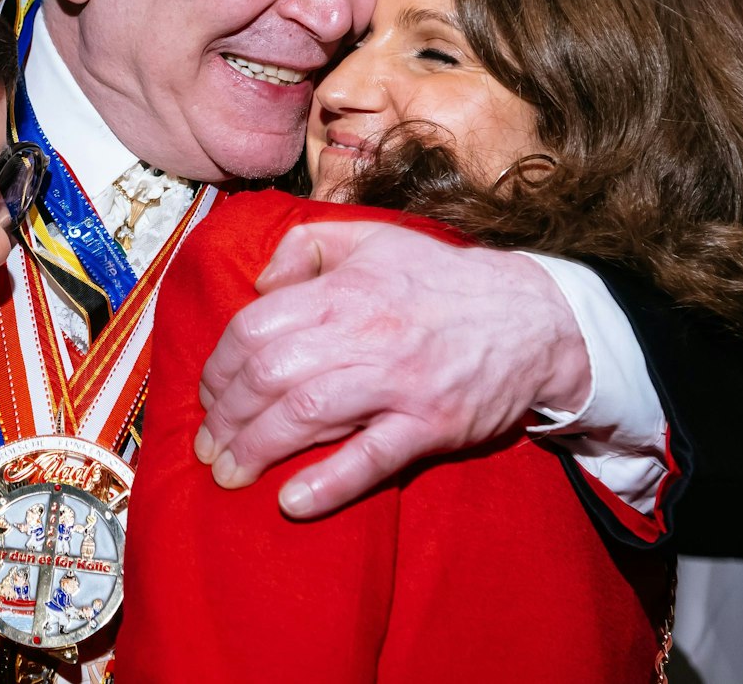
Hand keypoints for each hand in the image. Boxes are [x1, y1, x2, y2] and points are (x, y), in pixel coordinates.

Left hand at [195, 220, 590, 518]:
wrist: (532, 317)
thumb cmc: (441, 281)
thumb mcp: (371, 240)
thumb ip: (306, 248)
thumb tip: (257, 284)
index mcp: (344, 290)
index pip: (255, 329)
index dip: (220, 367)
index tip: (209, 394)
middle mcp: (365, 334)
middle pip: (270, 376)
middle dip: (227, 415)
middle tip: (210, 444)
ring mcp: (398, 383)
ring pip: (307, 416)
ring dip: (257, 449)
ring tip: (229, 473)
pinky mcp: (430, 425)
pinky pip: (372, 458)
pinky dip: (328, 483)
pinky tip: (292, 501)